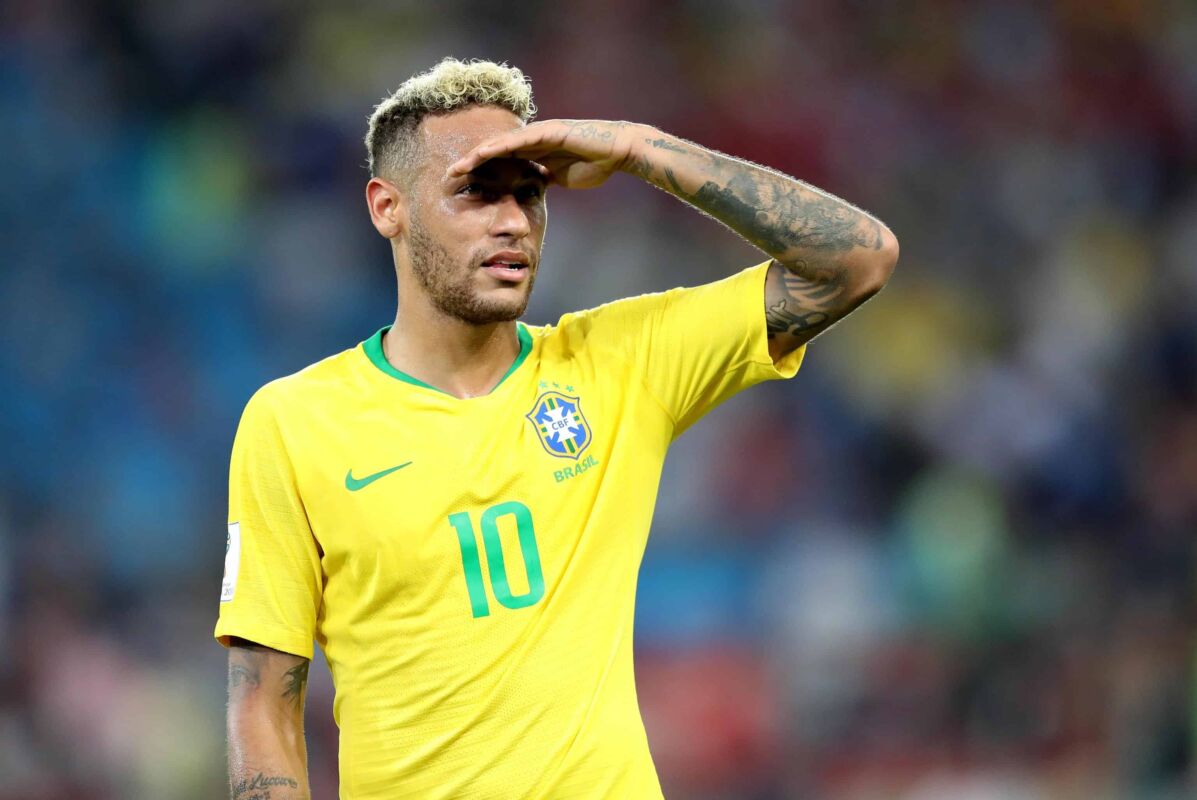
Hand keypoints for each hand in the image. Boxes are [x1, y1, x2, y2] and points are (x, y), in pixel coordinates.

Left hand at [448, 120, 645, 188]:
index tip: (462, 186)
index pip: (500, 162)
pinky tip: (480, 154)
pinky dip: (498, 147)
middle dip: (470, 164)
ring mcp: (538, 135)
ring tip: (457, 166)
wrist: (616, 151)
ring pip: (500, 144)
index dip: (480, 172)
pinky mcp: (546, 132)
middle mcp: (531, 141)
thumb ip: (545, 180)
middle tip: (448, 175)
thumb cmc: (594, 164)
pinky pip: (517, 140)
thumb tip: (534, 191)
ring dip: (477, 155)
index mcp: (534, 153)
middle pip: (494, 152)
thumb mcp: (562, 178)